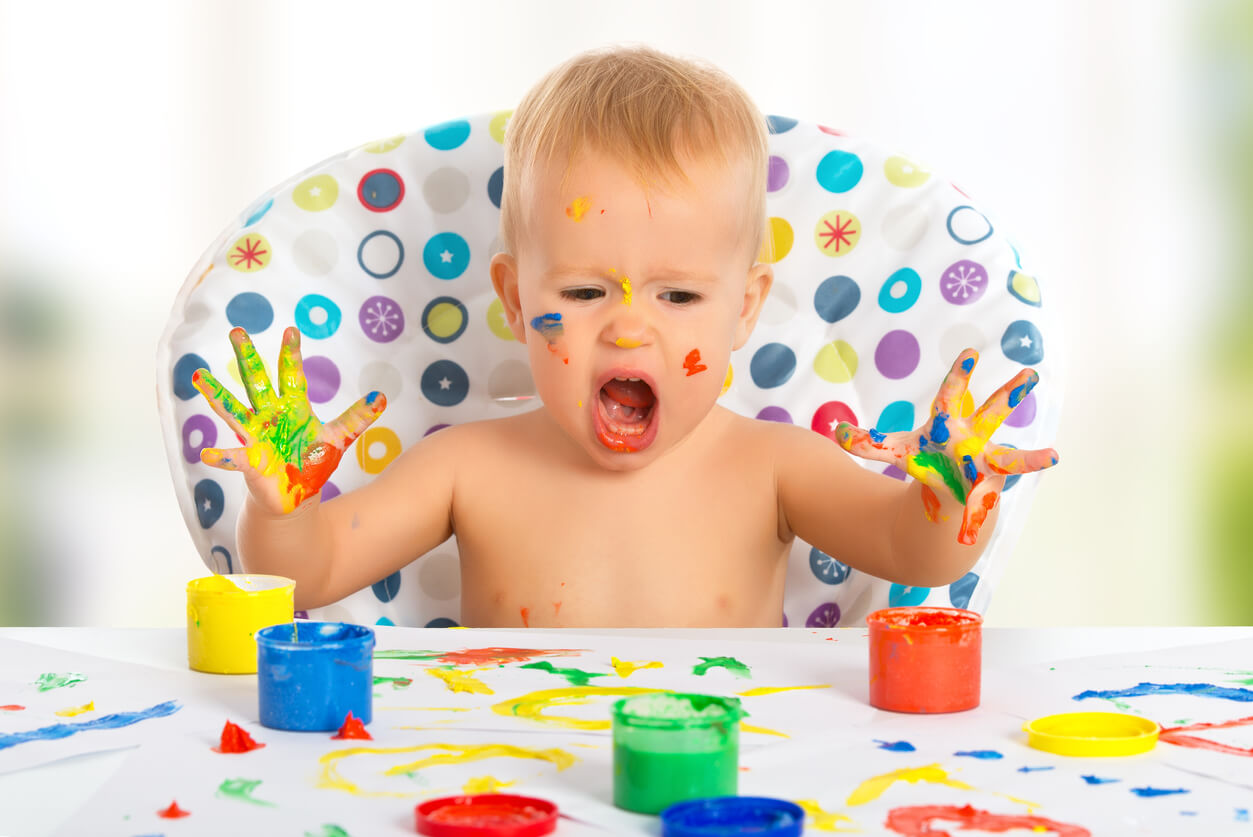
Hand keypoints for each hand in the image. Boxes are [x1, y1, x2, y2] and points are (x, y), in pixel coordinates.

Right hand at [192, 326, 385, 513]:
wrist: (296, 495)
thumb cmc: (312, 461)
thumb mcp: (338, 438)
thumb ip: (356, 417)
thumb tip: (381, 396)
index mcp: (292, 407)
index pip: (291, 376)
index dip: (291, 354)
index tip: (291, 329)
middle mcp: (269, 416)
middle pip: (257, 381)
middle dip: (248, 357)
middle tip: (236, 330)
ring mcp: (256, 437)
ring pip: (233, 410)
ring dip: (217, 394)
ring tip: (199, 376)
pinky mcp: (251, 462)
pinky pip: (235, 457)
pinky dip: (222, 456)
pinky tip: (208, 453)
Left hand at [835, 349, 1057, 544]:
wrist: (947, 492)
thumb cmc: (926, 462)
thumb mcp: (894, 450)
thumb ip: (866, 442)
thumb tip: (836, 432)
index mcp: (948, 424)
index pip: (952, 396)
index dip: (960, 376)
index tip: (971, 354)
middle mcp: (972, 438)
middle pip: (990, 414)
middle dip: (1007, 396)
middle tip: (1030, 373)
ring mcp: (985, 463)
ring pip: (1009, 458)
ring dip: (1028, 459)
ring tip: (1053, 457)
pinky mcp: (991, 487)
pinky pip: (1006, 491)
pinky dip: (1024, 487)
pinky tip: (1050, 478)